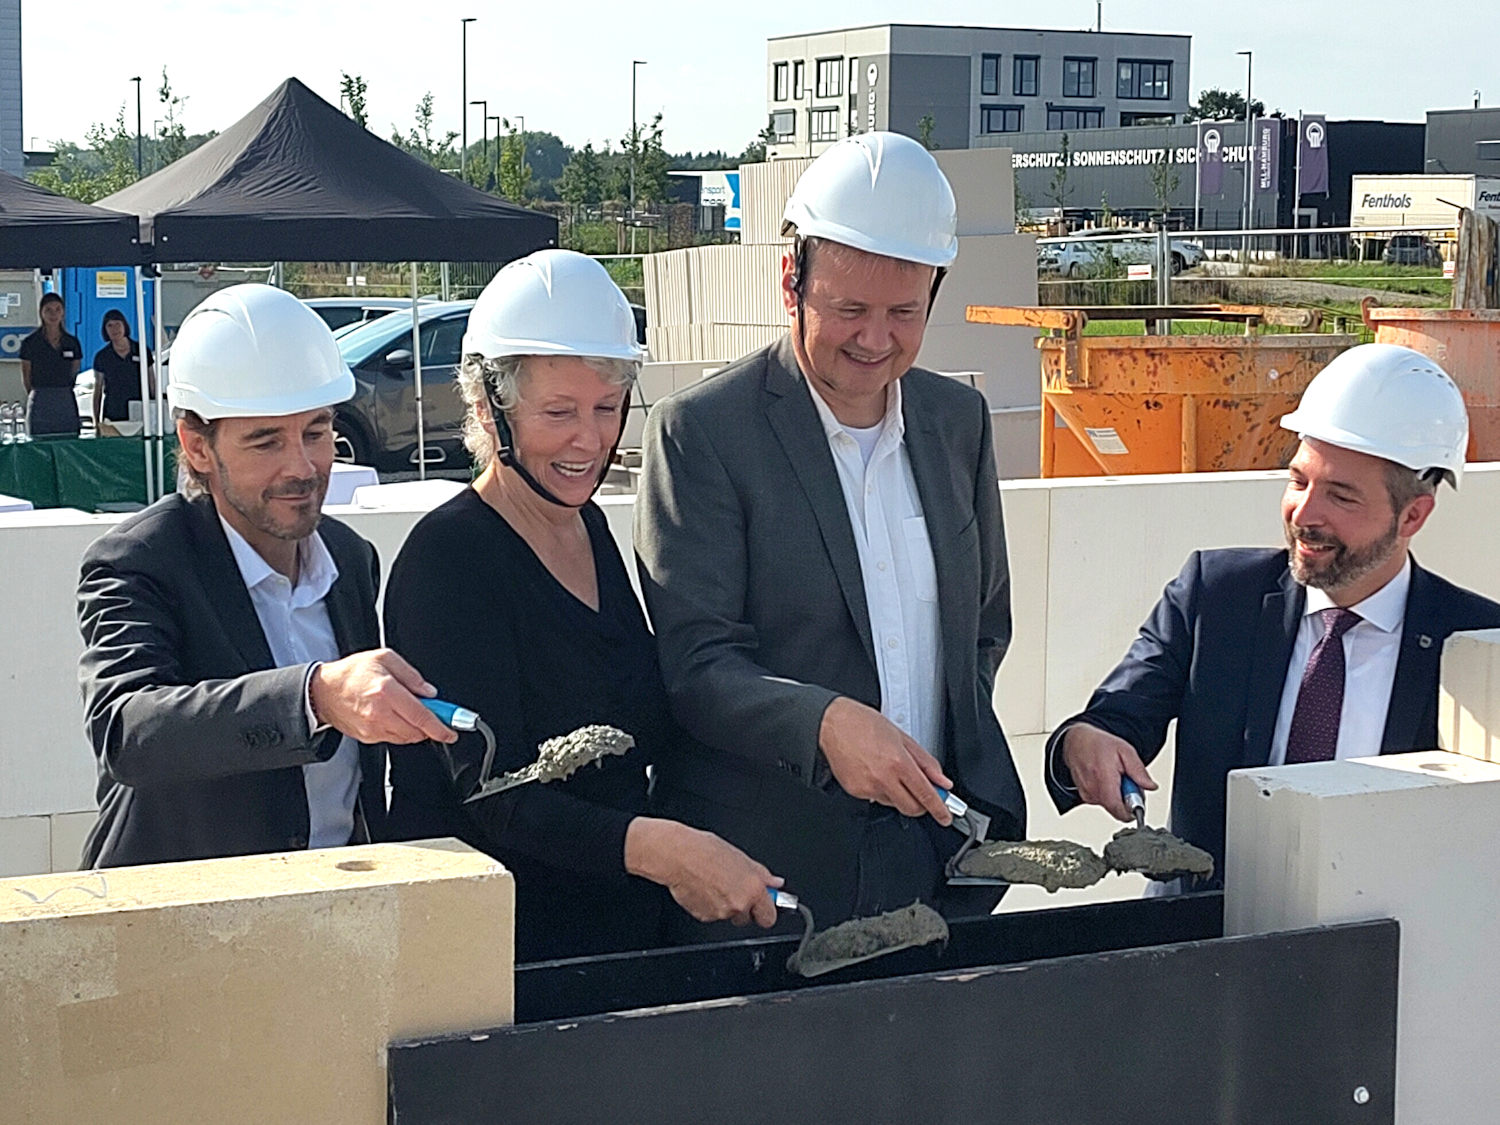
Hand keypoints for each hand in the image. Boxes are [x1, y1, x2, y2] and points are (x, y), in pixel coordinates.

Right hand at [309, 649, 456, 745]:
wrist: (323, 691)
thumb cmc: (352, 673)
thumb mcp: (385, 658)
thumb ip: (411, 675)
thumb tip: (430, 692)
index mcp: (386, 691)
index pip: (421, 716)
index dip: (441, 726)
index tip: (452, 731)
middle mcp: (380, 713)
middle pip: (417, 731)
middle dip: (430, 725)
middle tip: (433, 713)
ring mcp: (373, 728)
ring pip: (407, 738)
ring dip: (416, 728)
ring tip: (408, 710)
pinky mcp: (368, 737)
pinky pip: (394, 739)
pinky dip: (401, 731)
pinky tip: (395, 716)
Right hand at [625, 818, 781, 927]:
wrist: (677, 856)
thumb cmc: (706, 851)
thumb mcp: (740, 857)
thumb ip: (761, 874)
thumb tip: (775, 883)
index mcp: (753, 889)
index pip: (769, 916)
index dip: (765, 910)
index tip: (762, 904)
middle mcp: (739, 904)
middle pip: (748, 918)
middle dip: (744, 908)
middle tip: (735, 889)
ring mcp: (721, 913)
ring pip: (729, 915)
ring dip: (726, 905)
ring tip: (716, 883)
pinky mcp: (704, 917)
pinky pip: (712, 915)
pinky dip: (710, 905)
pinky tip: (705, 888)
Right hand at [818, 697, 953, 824]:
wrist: (832, 724)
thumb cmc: (864, 724)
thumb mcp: (903, 738)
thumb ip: (925, 762)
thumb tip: (941, 780)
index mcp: (898, 762)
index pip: (926, 795)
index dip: (939, 809)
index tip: (945, 816)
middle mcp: (883, 778)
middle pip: (911, 808)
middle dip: (921, 805)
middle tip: (923, 795)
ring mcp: (868, 787)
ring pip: (893, 803)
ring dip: (899, 795)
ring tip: (889, 771)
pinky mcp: (855, 792)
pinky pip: (876, 798)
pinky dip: (881, 790)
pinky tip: (875, 772)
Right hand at [1058, 722, 1156, 820]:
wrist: (1077, 741)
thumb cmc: (1099, 744)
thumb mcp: (1125, 750)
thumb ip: (1138, 770)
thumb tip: (1151, 786)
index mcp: (1104, 777)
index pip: (1118, 808)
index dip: (1132, 811)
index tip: (1138, 802)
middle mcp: (1092, 789)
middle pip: (1117, 809)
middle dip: (1127, 799)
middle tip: (1127, 782)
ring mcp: (1087, 794)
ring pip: (1111, 806)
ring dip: (1118, 796)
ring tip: (1116, 778)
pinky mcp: (1085, 797)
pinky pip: (1103, 802)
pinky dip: (1109, 794)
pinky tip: (1107, 780)